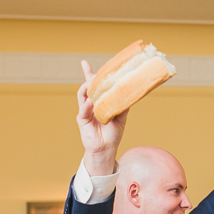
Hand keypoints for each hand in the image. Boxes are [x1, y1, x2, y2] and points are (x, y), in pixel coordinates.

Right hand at [76, 60, 127, 174]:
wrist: (106, 149)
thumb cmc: (113, 134)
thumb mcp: (121, 117)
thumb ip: (123, 105)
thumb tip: (131, 92)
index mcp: (100, 101)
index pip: (95, 85)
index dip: (89, 73)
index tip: (84, 63)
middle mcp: (91, 103)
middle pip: (87, 86)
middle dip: (88, 77)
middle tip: (91, 71)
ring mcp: (85, 110)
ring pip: (83, 94)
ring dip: (87, 88)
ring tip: (92, 83)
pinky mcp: (82, 119)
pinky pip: (83, 109)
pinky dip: (87, 105)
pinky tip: (91, 101)